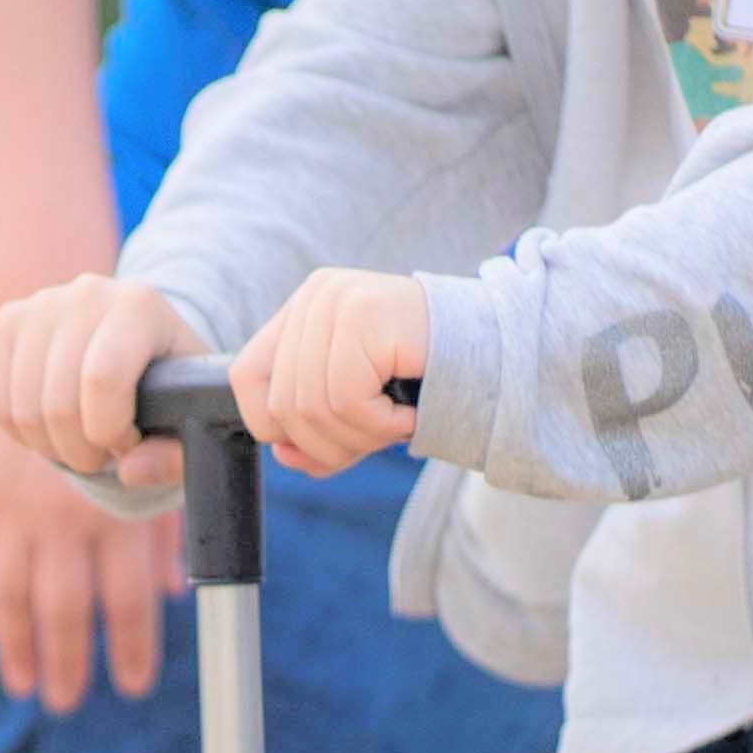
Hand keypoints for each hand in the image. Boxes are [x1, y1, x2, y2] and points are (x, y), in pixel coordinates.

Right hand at [0, 273, 200, 485]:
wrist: (142, 345)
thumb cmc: (174, 390)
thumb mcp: (194, 422)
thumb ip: (179, 455)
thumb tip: (129, 470)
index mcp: (140, 306)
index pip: (102, 379)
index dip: (111, 432)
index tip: (130, 442)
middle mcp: (88, 293)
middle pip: (58, 402)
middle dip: (81, 450)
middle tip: (104, 453)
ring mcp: (42, 303)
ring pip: (22, 409)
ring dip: (51, 446)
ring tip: (82, 441)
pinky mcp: (9, 321)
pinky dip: (23, 434)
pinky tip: (55, 428)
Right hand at [0, 323, 187, 712]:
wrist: (52, 308)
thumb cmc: (133, 366)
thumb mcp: (171, 417)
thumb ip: (169, 495)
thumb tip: (170, 583)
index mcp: (118, 471)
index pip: (124, 583)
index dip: (127, 640)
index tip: (132, 678)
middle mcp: (59, 487)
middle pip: (59, 598)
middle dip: (62, 658)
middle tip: (66, 699)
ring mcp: (8, 486)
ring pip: (9, 584)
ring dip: (15, 641)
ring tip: (26, 684)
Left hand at [244, 269, 434, 475]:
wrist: (507, 349)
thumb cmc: (431, 378)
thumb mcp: (361, 407)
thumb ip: (318, 431)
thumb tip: (284, 457)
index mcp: (305, 309)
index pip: (246, 378)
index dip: (271, 426)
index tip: (314, 447)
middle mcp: (316, 295)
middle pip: (282, 404)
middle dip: (328, 445)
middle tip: (378, 442)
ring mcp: (338, 300)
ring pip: (313, 408)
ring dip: (363, 438)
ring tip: (400, 425)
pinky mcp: (365, 315)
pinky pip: (347, 400)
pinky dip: (383, 425)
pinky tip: (412, 415)